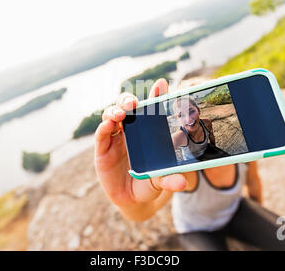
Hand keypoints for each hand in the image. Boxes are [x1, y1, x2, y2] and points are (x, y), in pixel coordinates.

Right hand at [94, 79, 185, 219]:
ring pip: (111, 115)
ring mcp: (115, 138)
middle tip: (134, 103)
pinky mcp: (102, 150)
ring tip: (121, 114)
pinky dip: (103, 127)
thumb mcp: (161, 180)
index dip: (155, 95)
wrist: (133, 201)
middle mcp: (130, 130)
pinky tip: (108, 125)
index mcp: (147, 130)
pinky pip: (101, 135)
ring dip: (115, 111)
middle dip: (128, 100)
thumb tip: (183, 181)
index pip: (150, 108)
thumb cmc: (150, 183)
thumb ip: (170, 178)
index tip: (161, 84)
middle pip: (125, 106)